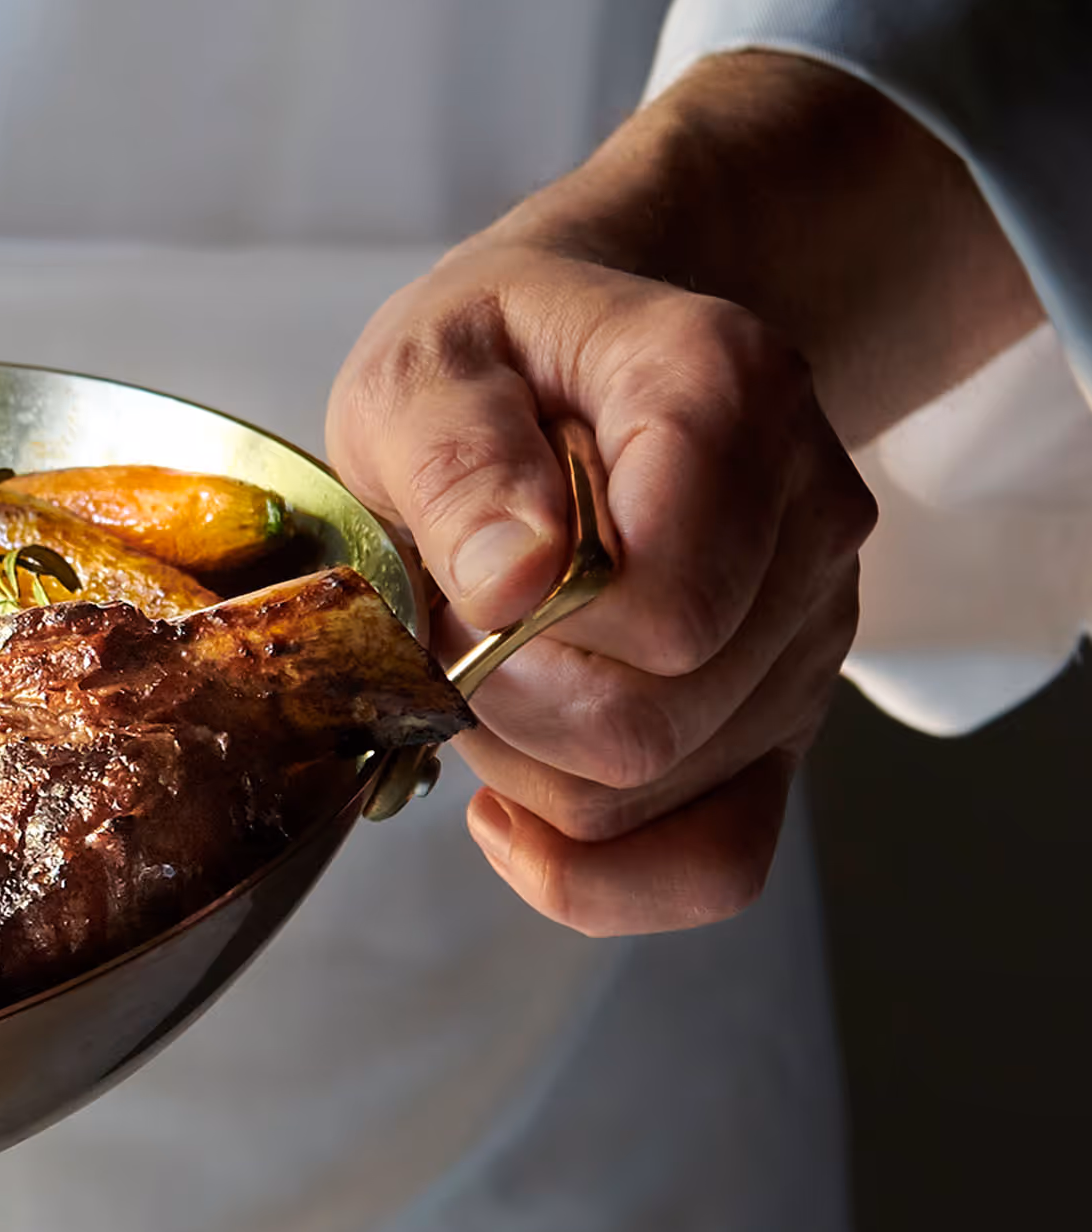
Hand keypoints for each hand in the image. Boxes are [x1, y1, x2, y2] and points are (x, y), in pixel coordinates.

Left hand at [326, 51, 1040, 936]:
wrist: (567, 362)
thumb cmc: (490, 362)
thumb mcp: (425, 367)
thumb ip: (457, 458)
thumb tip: (510, 584)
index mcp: (726, 394)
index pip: (665, 599)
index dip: (530, 627)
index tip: (455, 577)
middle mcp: (804, 519)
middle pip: (654, 720)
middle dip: (504, 700)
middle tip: (446, 621)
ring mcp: (807, 633)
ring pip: (659, 794)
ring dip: (524, 760)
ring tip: (489, 655)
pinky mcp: (780, 724)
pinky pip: (718, 863)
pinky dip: (591, 869)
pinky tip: (512, 809)